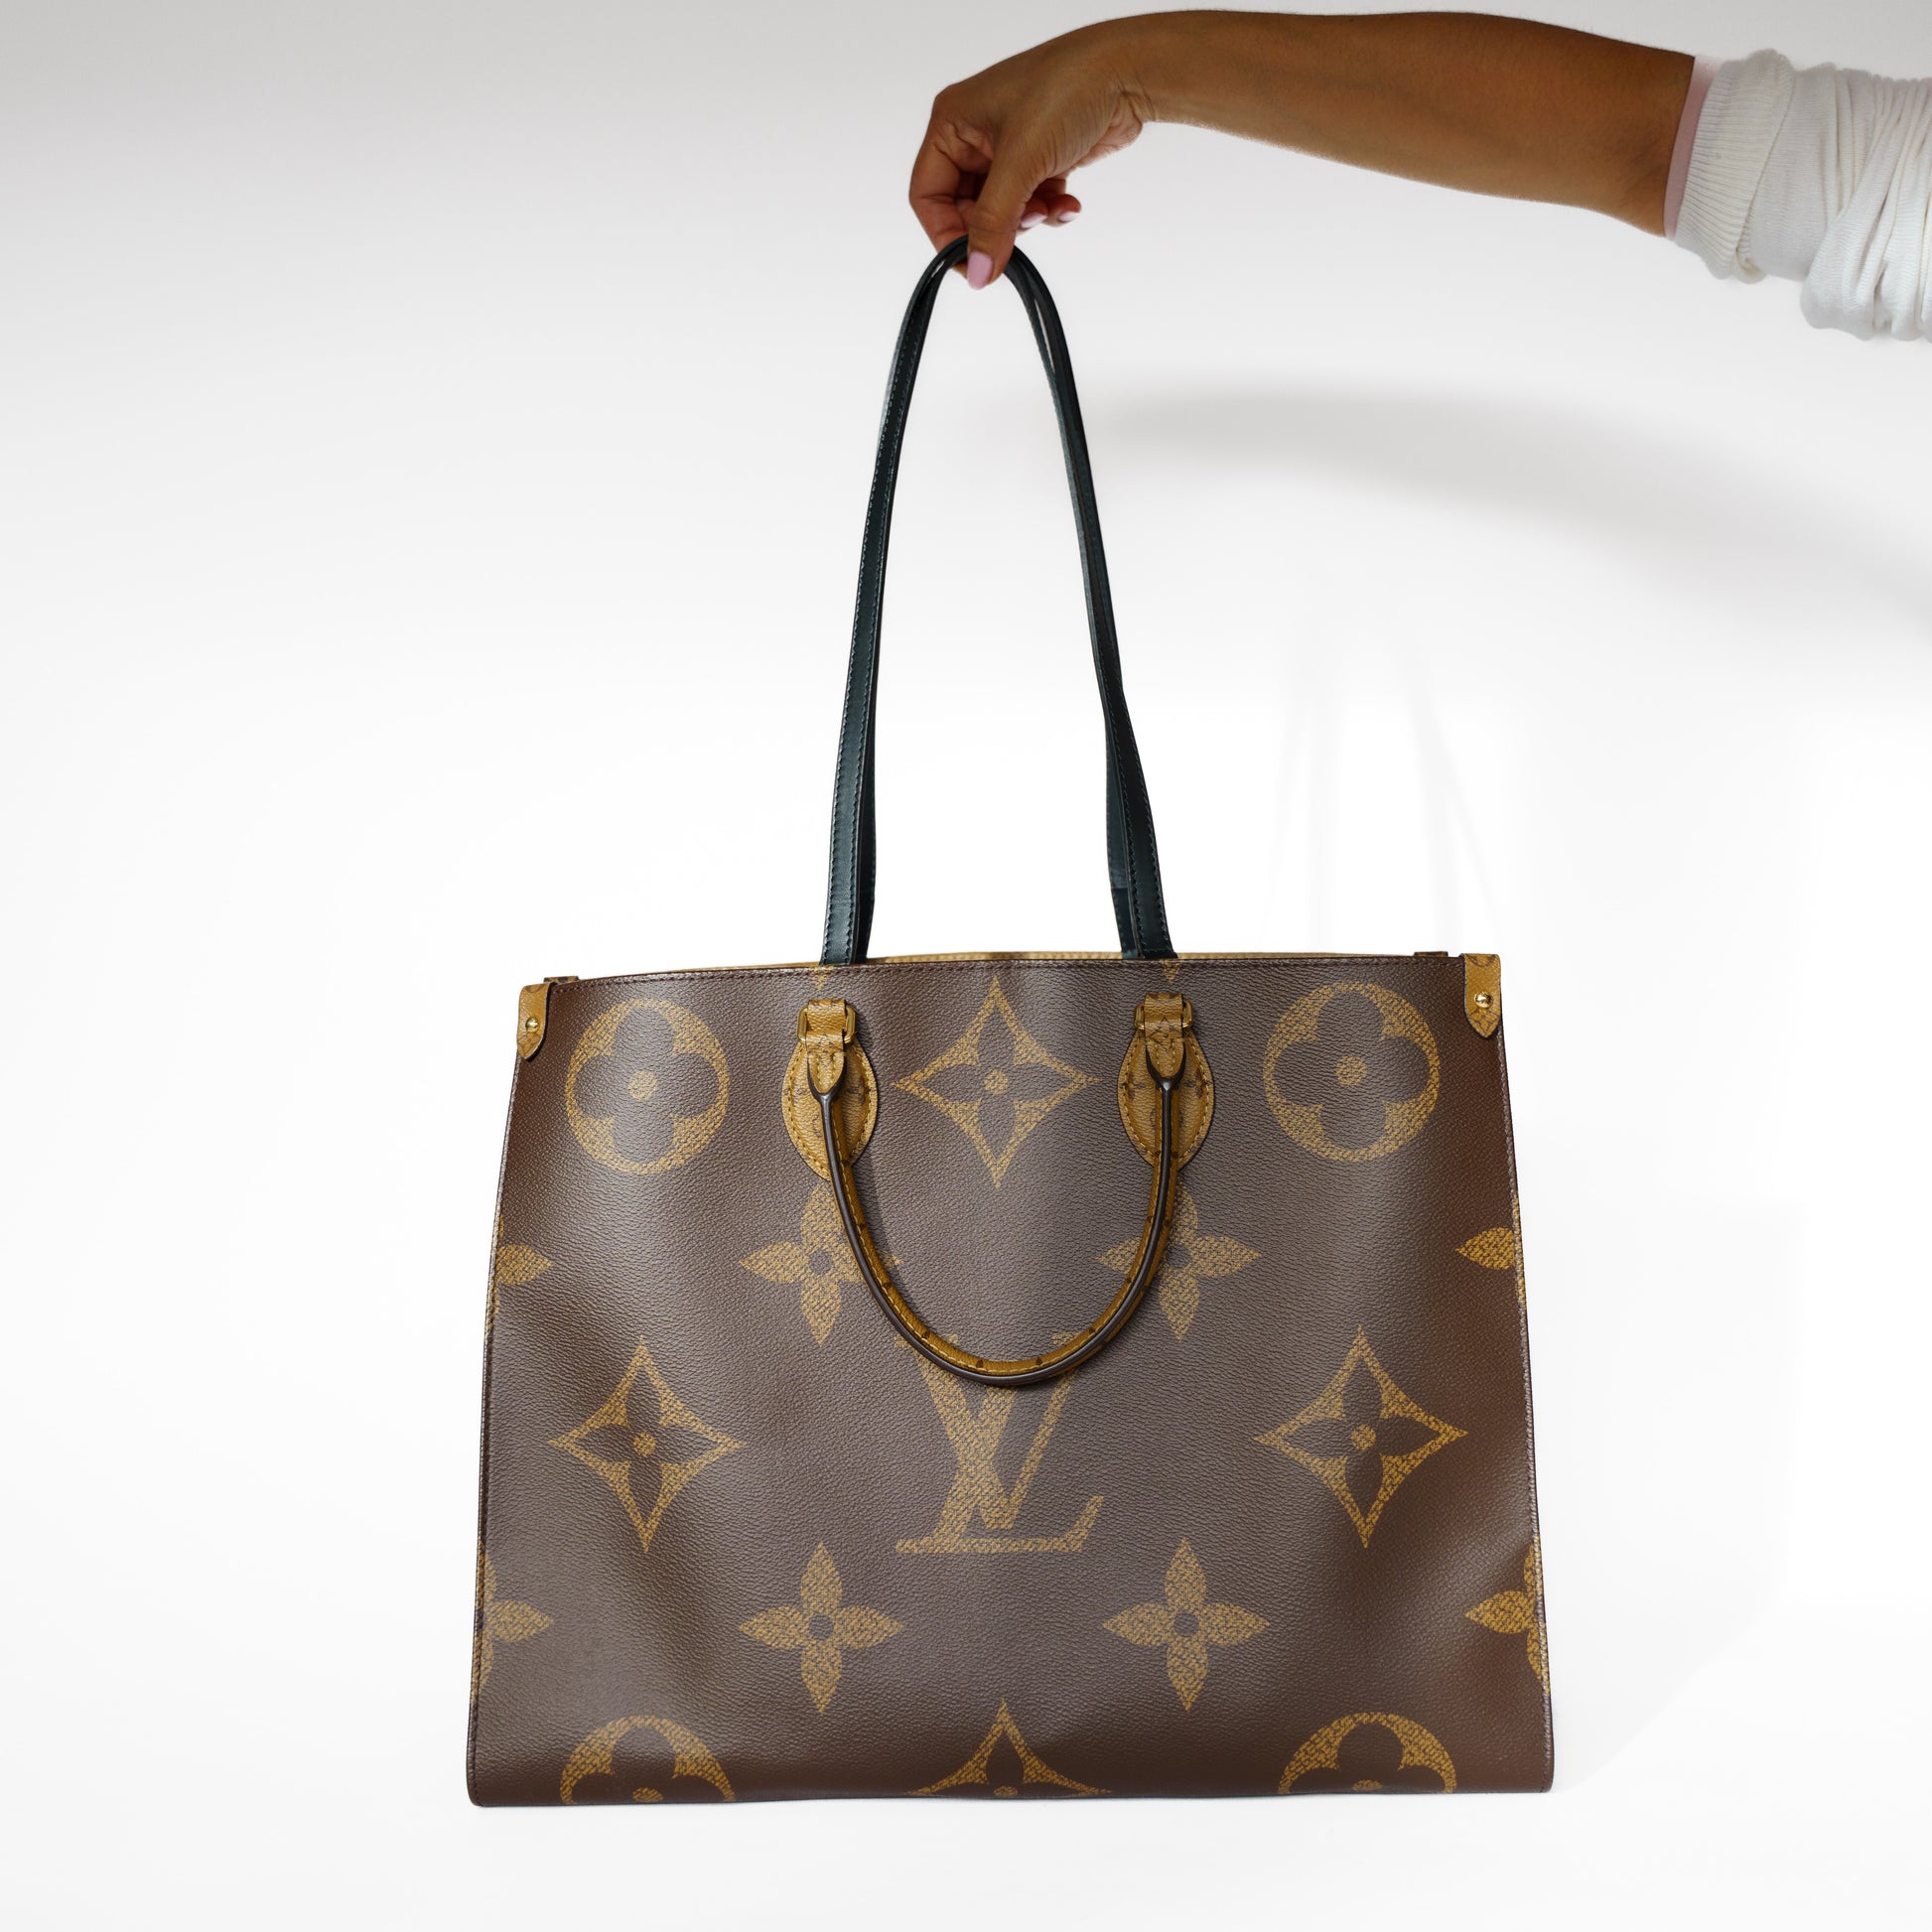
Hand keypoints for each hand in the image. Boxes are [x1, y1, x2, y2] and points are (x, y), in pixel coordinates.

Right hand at [909, 24, 1146, 286]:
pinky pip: (1030, 203)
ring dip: (1027, 221)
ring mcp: (1007, 148)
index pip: (928, 195)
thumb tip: (979, 274)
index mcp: (952, 124)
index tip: (973, 265)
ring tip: (1050, 208)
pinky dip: (1049, 211)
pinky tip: (1069, 203)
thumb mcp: (1021, 162)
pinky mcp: (1039, 159)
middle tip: (1024, 229)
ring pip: (1001, 211)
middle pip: (966, 208)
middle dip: (997, 226)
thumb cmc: (1066, 91)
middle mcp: (974, 135)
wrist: (1127, 72)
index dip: (946, 234)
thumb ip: (994, 223)